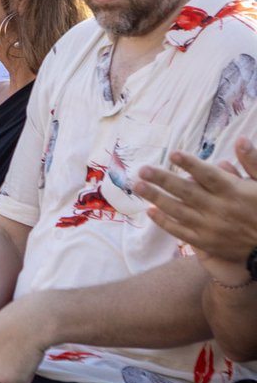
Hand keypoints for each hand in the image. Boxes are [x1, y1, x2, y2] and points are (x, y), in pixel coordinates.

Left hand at [134, 140, 256, 285]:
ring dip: (156, 197)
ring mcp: (211, 227)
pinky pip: (181, 231)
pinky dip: (164, 222)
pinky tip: (149, 211)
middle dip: (163, 179)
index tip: (173, 153)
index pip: (209, 175)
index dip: (191, 164)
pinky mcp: (206, 242)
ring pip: (179, 210)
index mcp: (234, 192)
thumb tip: (241, 140)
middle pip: (187, 191)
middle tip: (142, 169)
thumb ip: (253, 162)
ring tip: (137, 185)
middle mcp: (220, 209)